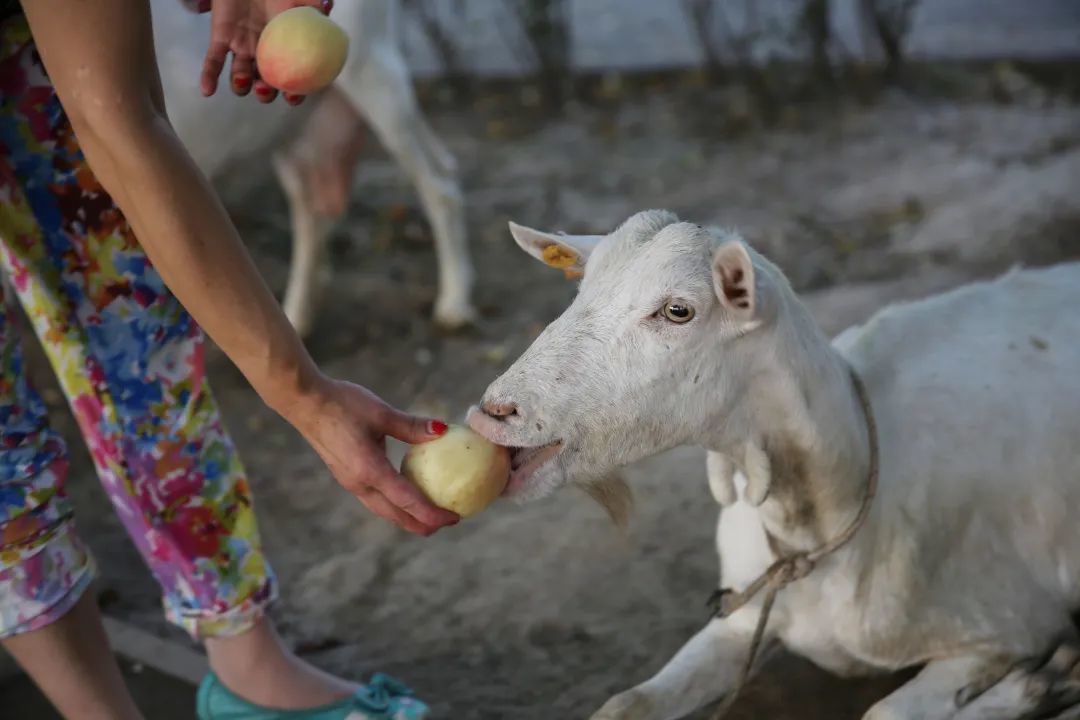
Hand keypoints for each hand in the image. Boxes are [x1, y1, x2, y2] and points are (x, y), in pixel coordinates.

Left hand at [198, 0, 332, 104]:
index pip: (290, 78)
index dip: (292, 92)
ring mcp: (241, 48)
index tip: (292, 96)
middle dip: (265, 93)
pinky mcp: (220, 39)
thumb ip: (314, 9)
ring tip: (244, 79)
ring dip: (241, 85)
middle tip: (265, 88)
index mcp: (284, 49)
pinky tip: (208, 91)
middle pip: (264, 84)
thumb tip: (326, 11)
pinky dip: (209, 76)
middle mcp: (263, 54)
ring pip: (240, 77)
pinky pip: (213, 61)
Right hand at [286, 375, 459, 534]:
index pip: (407, 501)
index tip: (454, 518)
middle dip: (422, 524)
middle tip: (448, 523)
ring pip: (383, 509)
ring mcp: (349, 481)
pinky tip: (406, 494)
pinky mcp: (346, 475)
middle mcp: (358, 483)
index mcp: (369, 470)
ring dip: (407, 517)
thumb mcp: (380, 412)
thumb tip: (443, 430)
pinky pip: (375, 498)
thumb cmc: (341, 403)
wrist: (303, 401)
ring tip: (430, 517)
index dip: (432, 513)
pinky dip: (394, 504)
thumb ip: (411, 426)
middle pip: (394, 515)